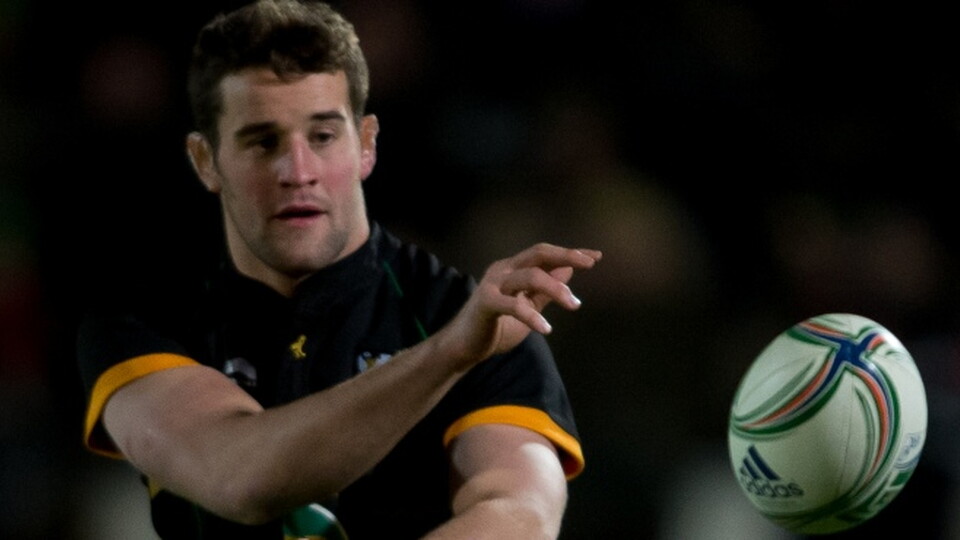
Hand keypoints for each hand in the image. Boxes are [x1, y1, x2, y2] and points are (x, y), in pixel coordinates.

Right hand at [435, 243, 600, 368]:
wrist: (463, 346)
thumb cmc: (495, 327)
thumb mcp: (527, 307)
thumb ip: (544, 292)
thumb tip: (567, 272)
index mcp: (513, 269)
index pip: (545, 254)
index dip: (570, 254)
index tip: (596, 256)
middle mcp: (503, 270)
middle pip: (538, 254)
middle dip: (566, 256)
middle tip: (590, 264)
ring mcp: (493, 284)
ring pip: (530, 275)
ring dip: (555, 289)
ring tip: (574, 304)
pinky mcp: (485, 303)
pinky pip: (513, 305)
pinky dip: (531, 316)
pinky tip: (546, 328)